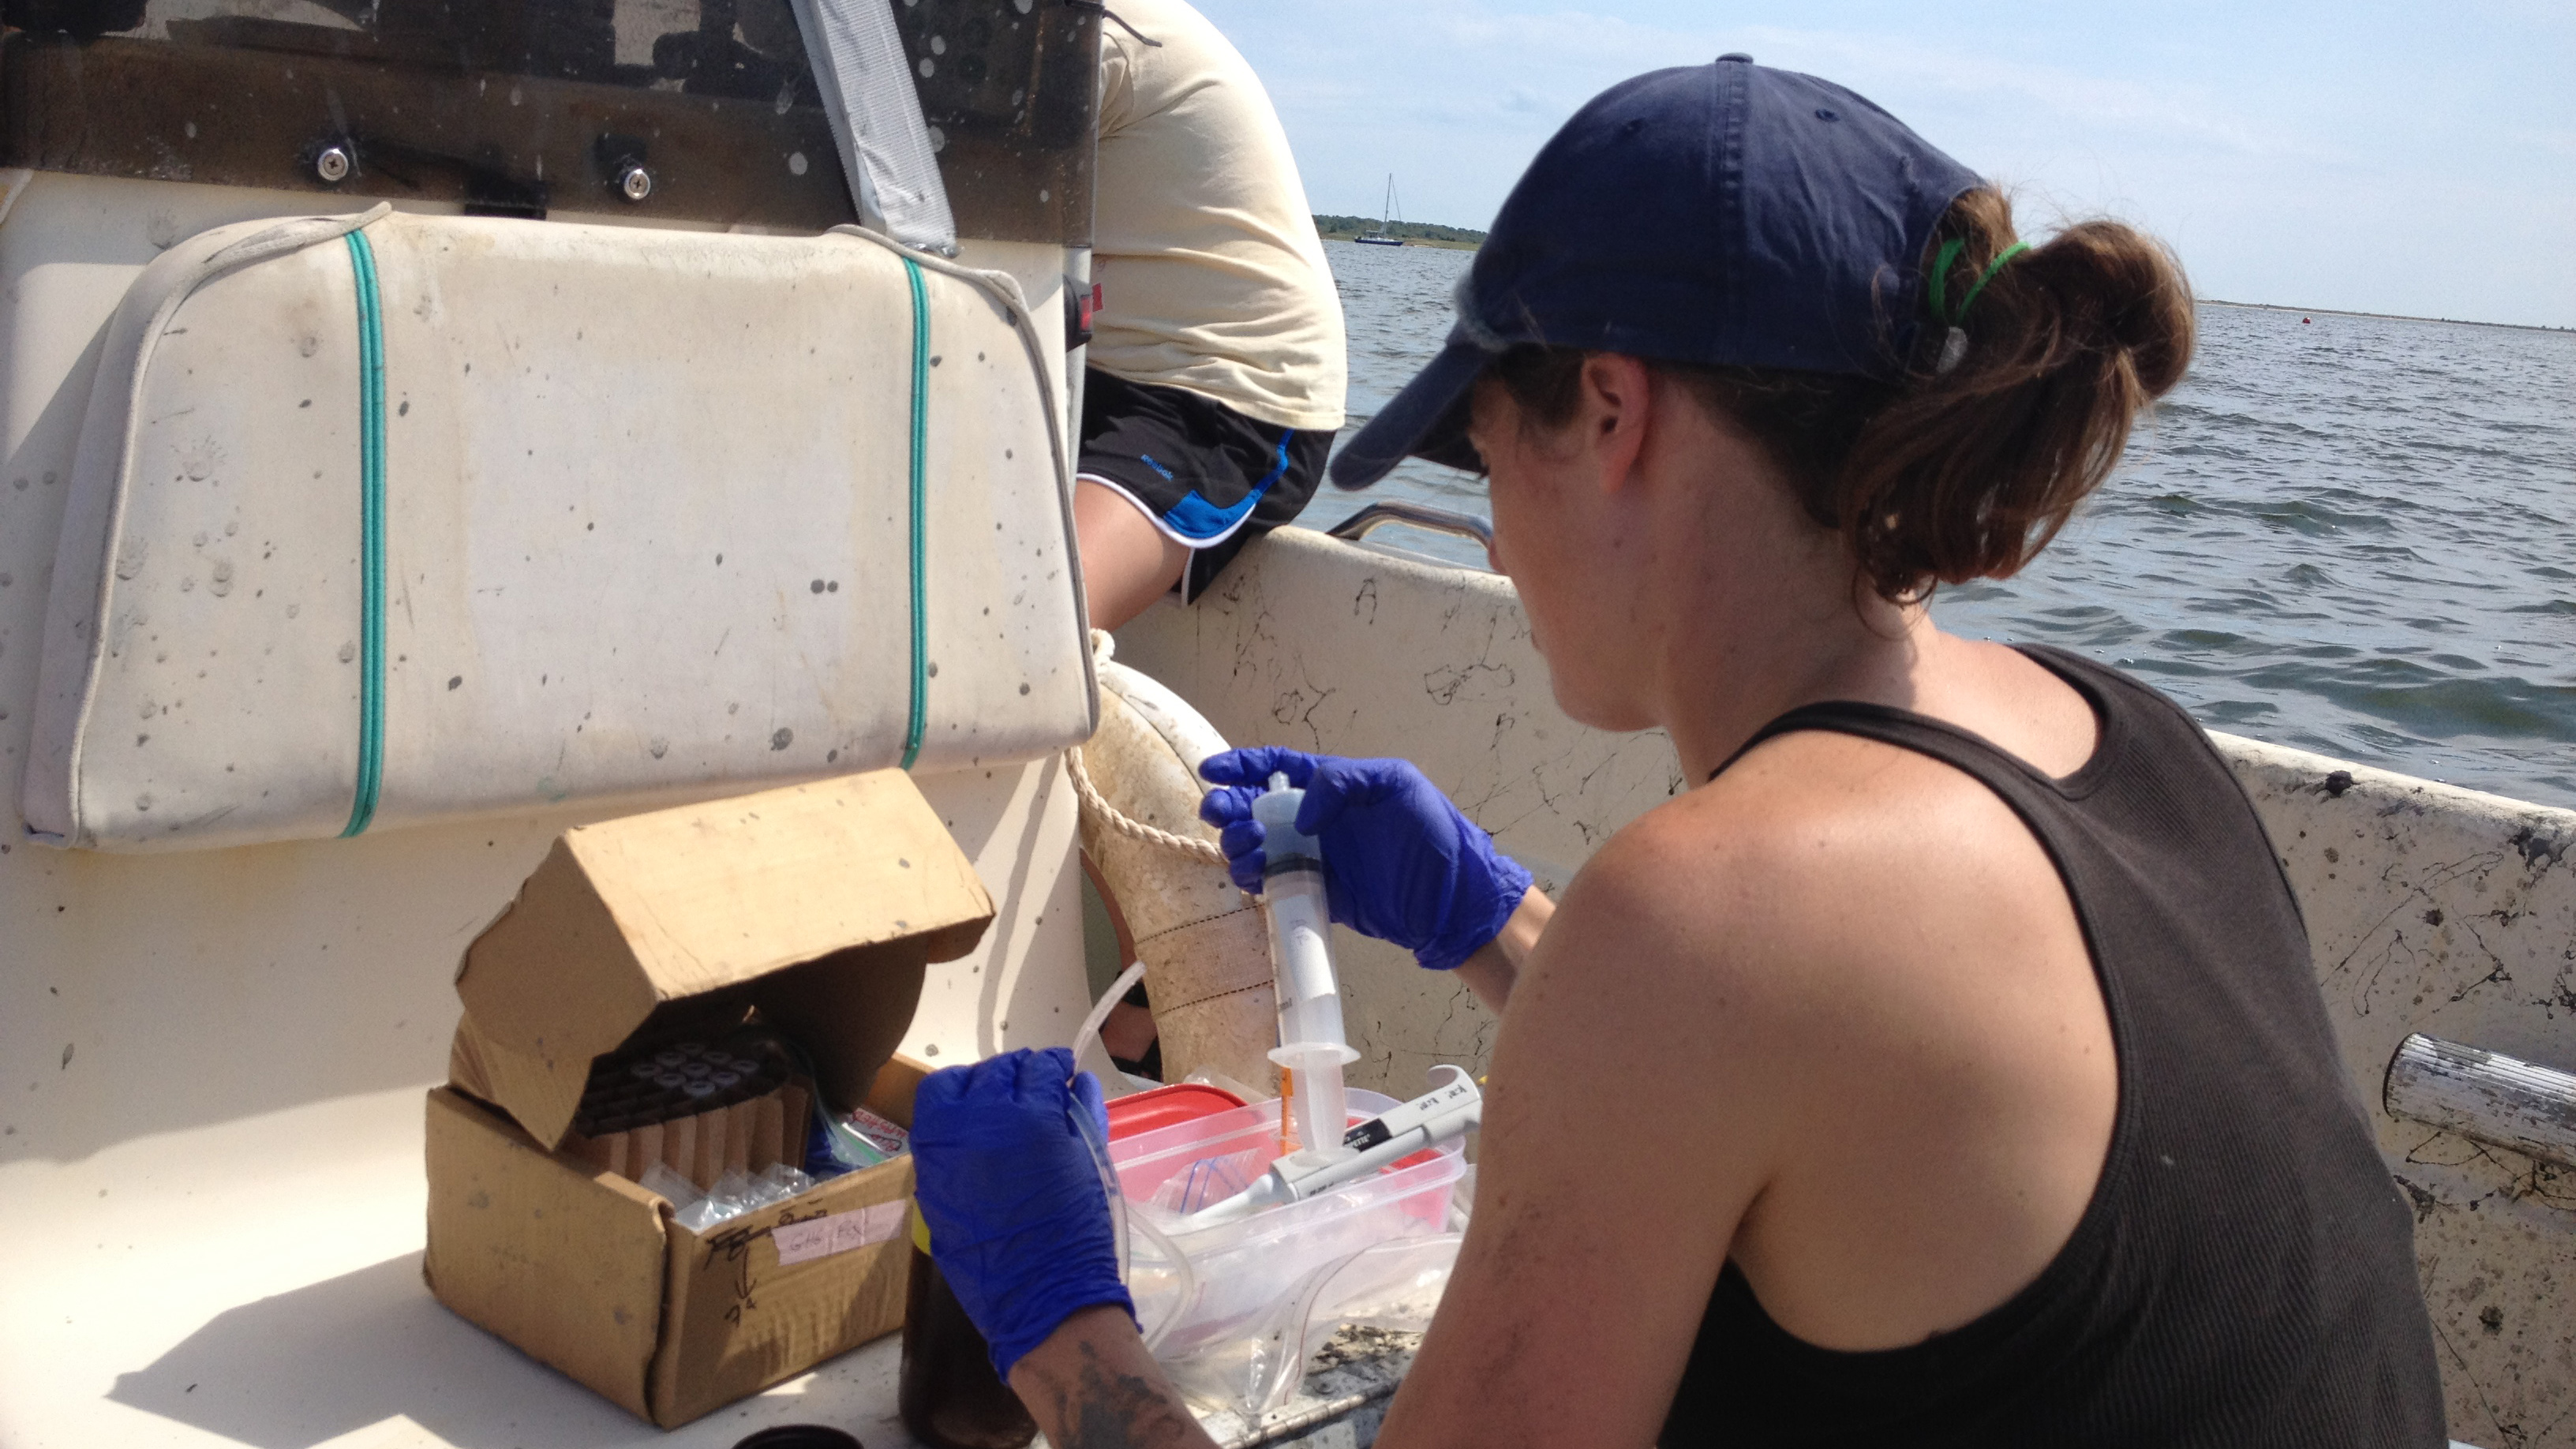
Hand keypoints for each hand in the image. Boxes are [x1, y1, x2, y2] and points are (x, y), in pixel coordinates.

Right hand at [909, 1047, 1132, 1377]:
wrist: (1043, 1295)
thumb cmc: (988, 1268)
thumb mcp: (944, 1211)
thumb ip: (949, 1163)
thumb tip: (963, 1134)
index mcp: (940, 1142)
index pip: (942, 1085)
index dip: (963, 1087)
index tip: (978, 1094)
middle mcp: (981, 1119)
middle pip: (992, 1071)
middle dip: (1006, 1075)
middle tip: (1020, 1086)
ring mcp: (1030, 1119)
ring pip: (1034, 1068)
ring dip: (1041, 1071)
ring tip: (1051, 1079)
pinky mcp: (1073, 1130)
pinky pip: (1075, 1089)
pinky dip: (1076, 1084)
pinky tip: (1076, 1087)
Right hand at [1198, 747, 1533, 971]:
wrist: (1452, 899)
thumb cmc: (1431, 833)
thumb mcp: (1396, 785)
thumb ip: (1343, 782)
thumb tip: (1300, 814)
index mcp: (1334, 787)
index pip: (1278, 767)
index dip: (1243, 766)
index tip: (1212, 770)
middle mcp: (1317, 820)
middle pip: (1257, 807)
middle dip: (1230, 806)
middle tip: (1219, 812)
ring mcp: (1315, 858)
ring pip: (1258, 846)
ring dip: (1238, 842)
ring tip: (1244, 844)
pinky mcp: (1317, 893)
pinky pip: (1274, 883)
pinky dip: (1254, 878)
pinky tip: (1252, 874)